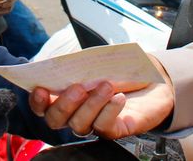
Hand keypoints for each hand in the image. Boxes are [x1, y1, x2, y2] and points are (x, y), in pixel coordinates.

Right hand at [28, 74, 174, 139]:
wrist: (155, 80)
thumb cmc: (122, 70)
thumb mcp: (99, 62)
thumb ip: (80, 65)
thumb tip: (67, 65)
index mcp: (67, 96)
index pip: (43, 106)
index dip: (37, 102)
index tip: (41, 89)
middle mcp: (77, 113)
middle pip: (56, 120)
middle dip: (63, 104)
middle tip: (77, 87)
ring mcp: (95, 123)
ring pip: (80, 125)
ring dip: (91, 104)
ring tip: (106, 85)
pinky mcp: (115, 130)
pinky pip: (105, 127)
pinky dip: (109, 111)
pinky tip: (118, 98)